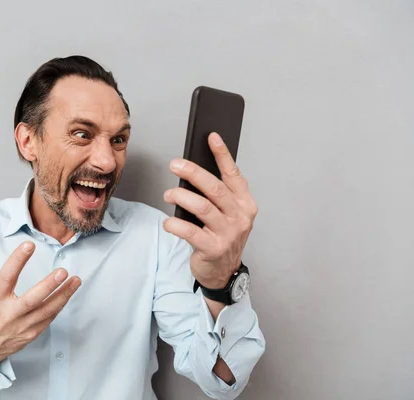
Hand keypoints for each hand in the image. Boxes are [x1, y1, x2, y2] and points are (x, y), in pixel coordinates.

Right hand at [0, 241, 80, 367]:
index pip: (6, 277)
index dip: (17, 261)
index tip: (29, 245)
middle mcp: (9, 313)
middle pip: (32, 299)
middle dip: (49, 285)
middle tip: (63, 272)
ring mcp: (22, 325)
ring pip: (46, 310)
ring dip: (63, 295)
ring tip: (76, 280)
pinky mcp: (32, 334)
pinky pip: (49, 318)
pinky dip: (60, 305)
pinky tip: (69, 292)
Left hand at [163, 132, 257, 288]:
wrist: (223, 272)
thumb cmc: (221, 236)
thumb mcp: (226, 214)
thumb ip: (216, 195)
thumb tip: (192, 171)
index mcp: (245, 203)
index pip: (234, 174)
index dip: (222, 155)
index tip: (212, 137)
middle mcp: (240, 217)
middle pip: (215, 188)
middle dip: (193, 173)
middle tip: (175, 164)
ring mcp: (228, 233)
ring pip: (202, 207)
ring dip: (181, 197)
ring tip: (168, 194)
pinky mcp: (213, 249)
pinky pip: (190, 232)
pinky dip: (175, 224)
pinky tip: (168, 222)